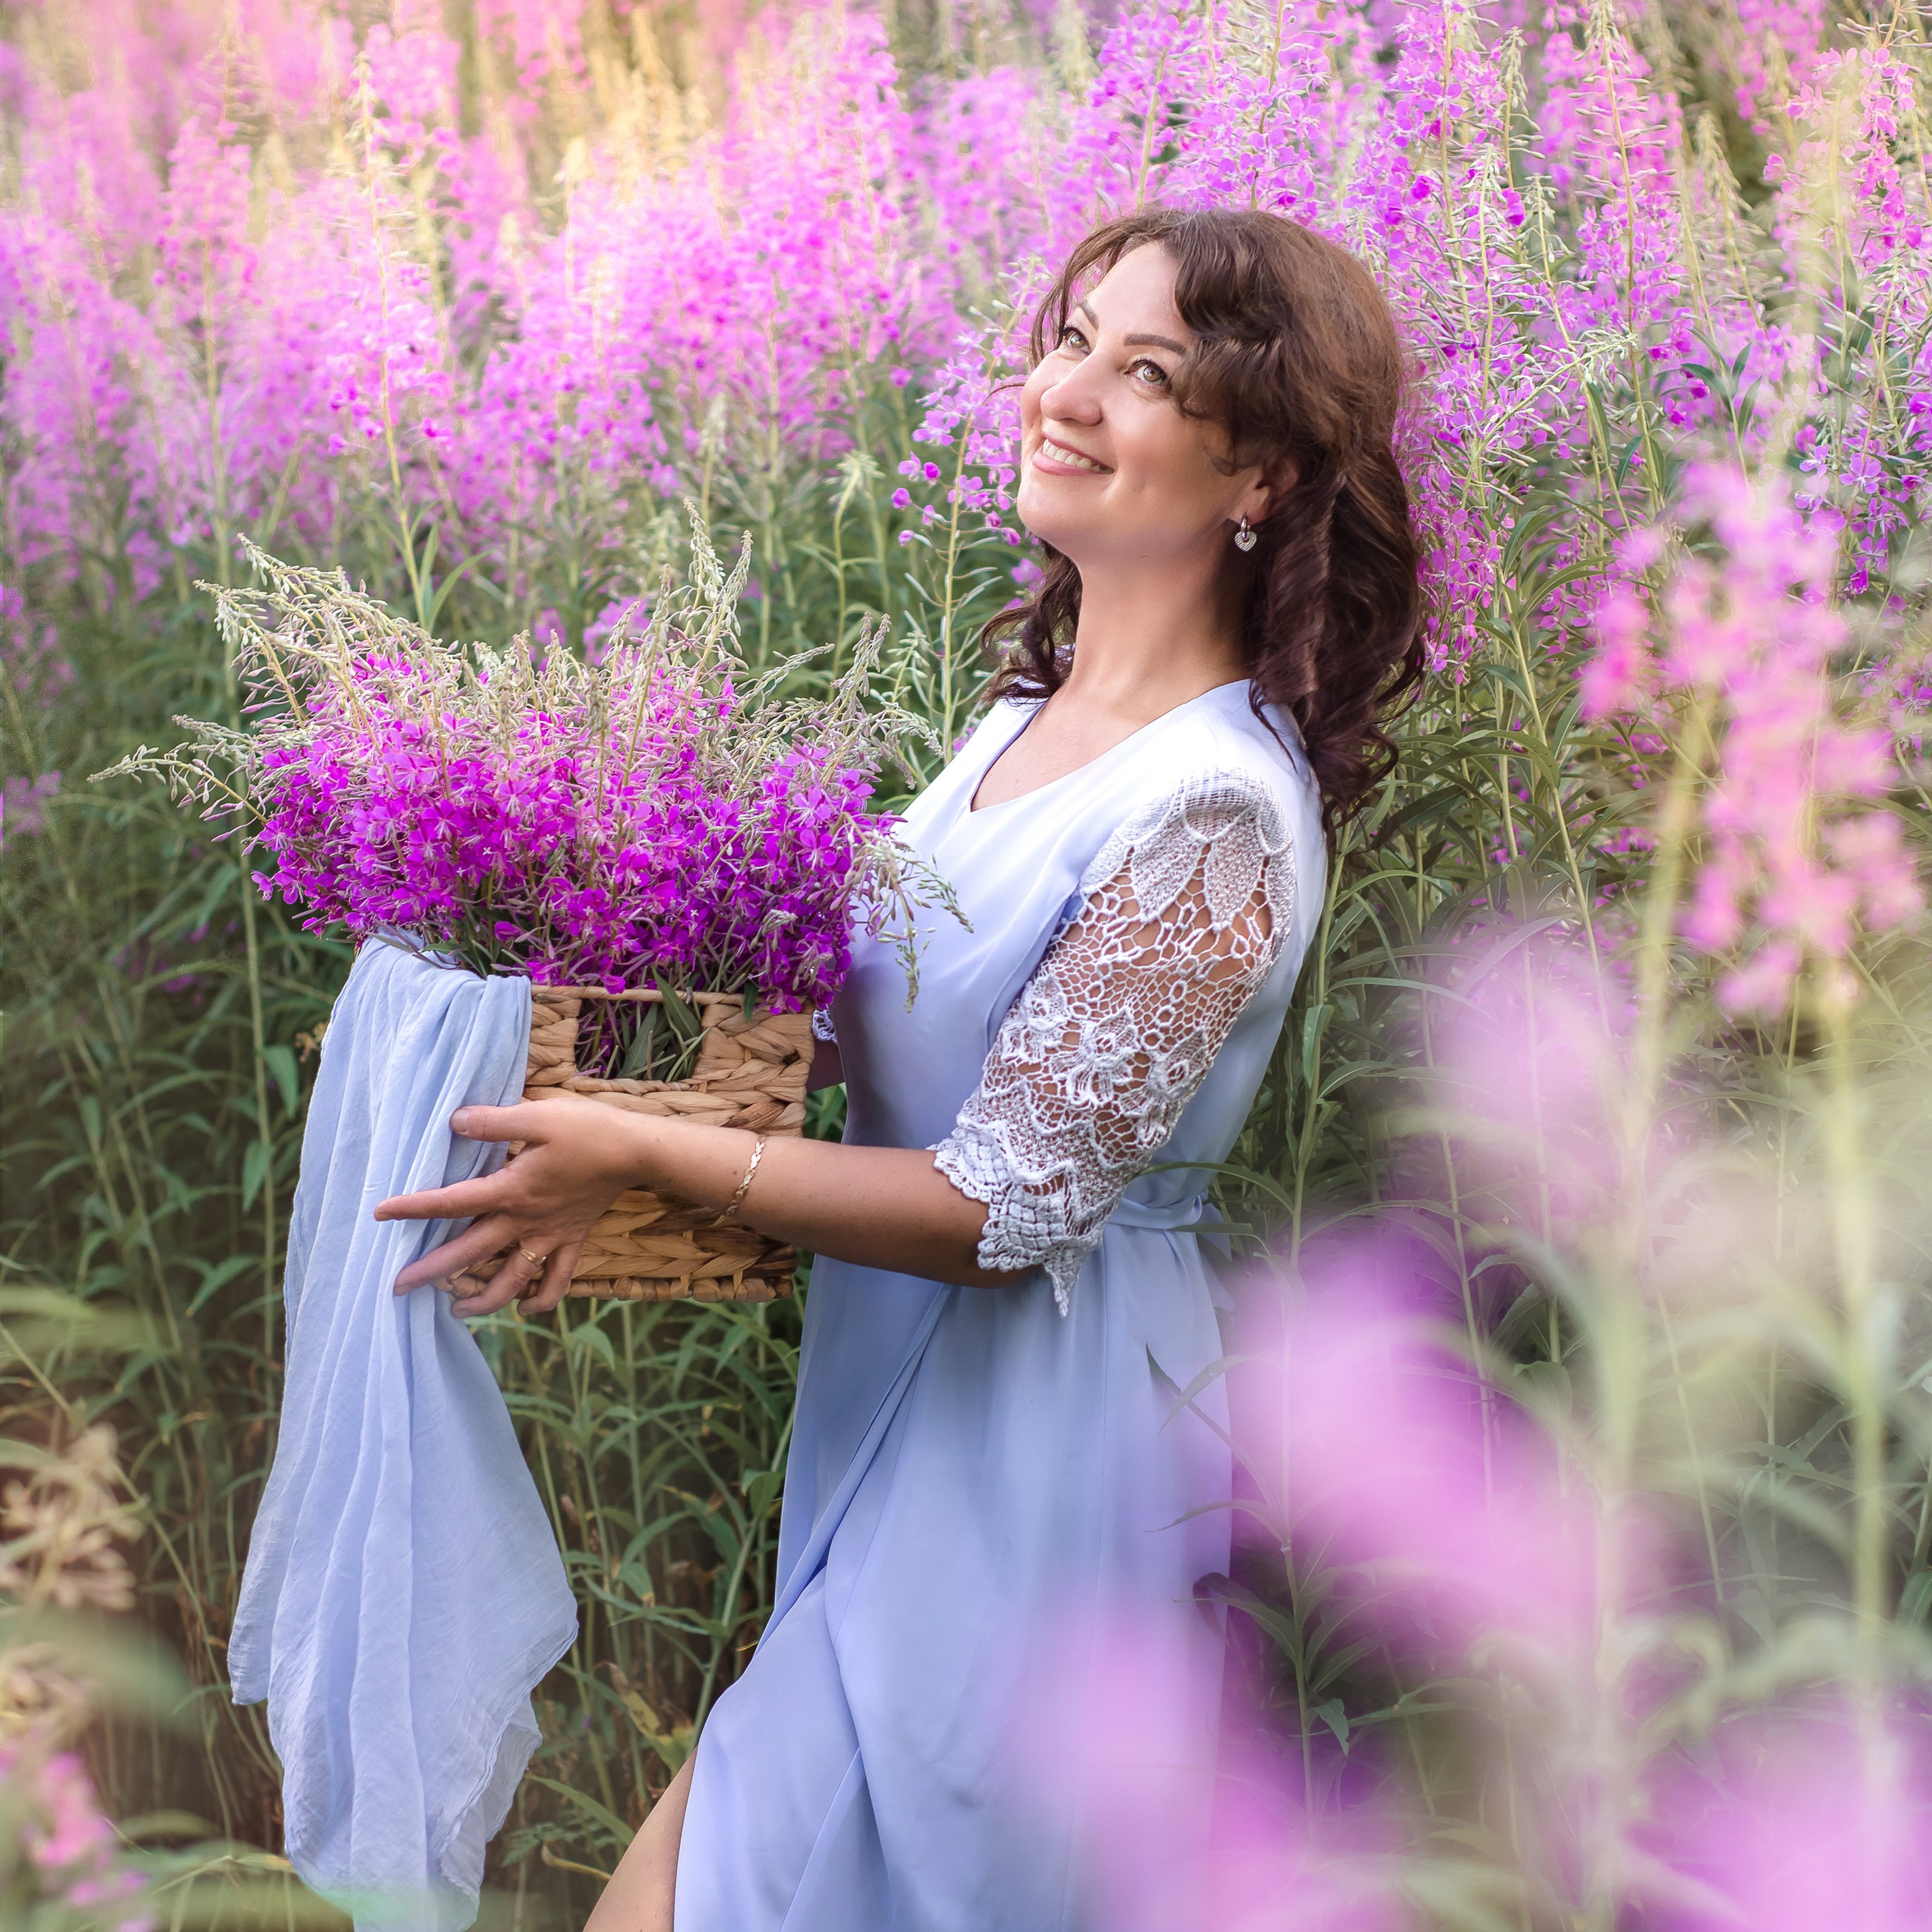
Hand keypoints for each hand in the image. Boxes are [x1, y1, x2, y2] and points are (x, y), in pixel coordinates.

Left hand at [374, 1095, 651, 1316]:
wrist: (637, 1152)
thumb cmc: (588, 1130)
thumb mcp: (538, 1117)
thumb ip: (494, 1123)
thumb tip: (454, 1122)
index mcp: (511, 1190)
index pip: (452, 1202)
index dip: (413, 1208)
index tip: (379, 1214)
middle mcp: (525, 1220)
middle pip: (470, 1253)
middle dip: (432, 1272)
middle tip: (397, 1287)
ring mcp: (550, 1235)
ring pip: (511, 1279)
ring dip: (482, 1299)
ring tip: (457, 1311)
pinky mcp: (573, 1239)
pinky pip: (557, 1280)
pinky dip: (541, 1299)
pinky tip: (525, 1308)